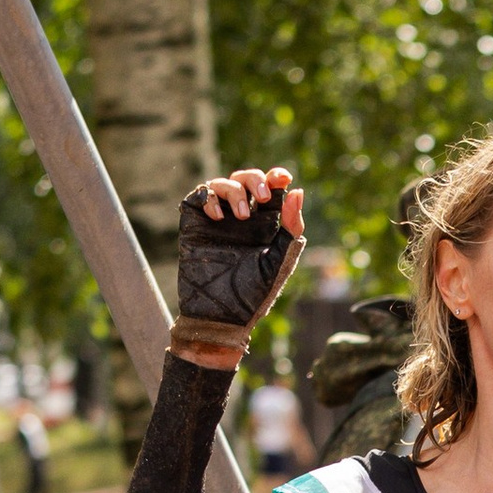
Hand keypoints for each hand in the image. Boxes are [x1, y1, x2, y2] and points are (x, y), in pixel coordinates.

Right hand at [175, 167, 306, 360]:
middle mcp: (240, 218)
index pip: (270, 190)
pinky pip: (200, 195)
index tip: (282, 178)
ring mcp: (217, 219)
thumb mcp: (279, 260)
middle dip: (255, 179)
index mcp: (263, 225)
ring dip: (234, 191)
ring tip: (240, 216)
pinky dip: (209, 197)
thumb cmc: (252, 294)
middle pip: (246, 179)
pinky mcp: (195, 223)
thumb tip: (297, 191)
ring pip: (223, 183)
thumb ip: (290, 228)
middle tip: (262, 196)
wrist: (219, 315)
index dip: (276, 177)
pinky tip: (217, 216)